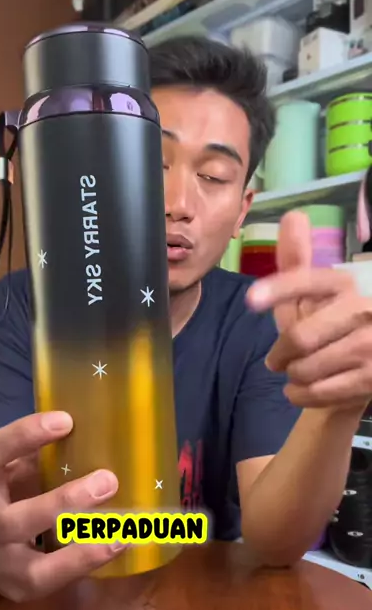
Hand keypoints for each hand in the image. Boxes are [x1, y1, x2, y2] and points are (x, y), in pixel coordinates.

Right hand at [0, 412, 122, 601]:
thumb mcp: (6, 468)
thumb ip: (35, 452)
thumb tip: (91, 424)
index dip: (23, 437)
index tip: (66, 421)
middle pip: (14, 520)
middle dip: (63, 503)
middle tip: (108, 480)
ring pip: (34, 566)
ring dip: (82, 550)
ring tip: (121, 531)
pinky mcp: (16, 589)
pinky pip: (53, 582)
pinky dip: (88, 564)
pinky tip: (119, 544)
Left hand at [246, 210, 371, 410]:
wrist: (367, 364)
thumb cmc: (329, 326)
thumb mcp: (311, 296)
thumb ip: (297, 263)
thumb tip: (294, 215)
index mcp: (343, 283)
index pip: (306, 281)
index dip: (277, 289)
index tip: (251, 300)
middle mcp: (363, 309)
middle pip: (299, 338)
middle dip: (279, 355)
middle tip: (276, 360)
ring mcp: (371, 345)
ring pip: (306, 368)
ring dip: (292, 376)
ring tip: (298, 372)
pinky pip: (317, 392)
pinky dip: (300, 394)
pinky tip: (304, 389)